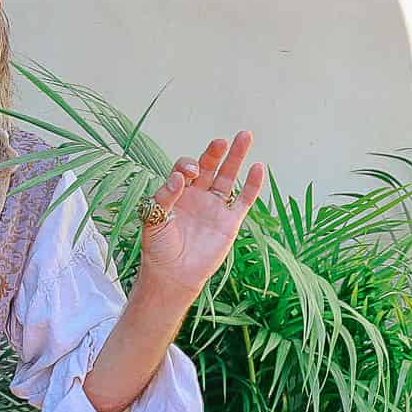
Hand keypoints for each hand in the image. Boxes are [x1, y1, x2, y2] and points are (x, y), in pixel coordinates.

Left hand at [136, 130, 264, 297]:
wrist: (173, 275)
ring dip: (236, 157)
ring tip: (245, 135)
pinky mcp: (230, 222)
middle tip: (221, 141)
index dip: (186, 167)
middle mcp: (196, 196)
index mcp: (176, 193)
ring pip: (228, 177)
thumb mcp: (154, 219)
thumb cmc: (158, 248)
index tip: (188, 174)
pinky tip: (258, 167)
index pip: (183, 170)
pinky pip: (244, 199)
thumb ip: (165, 196)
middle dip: (214, 152)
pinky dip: (252, 184)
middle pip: (209, 167)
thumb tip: (179, 177)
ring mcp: (214, 207)